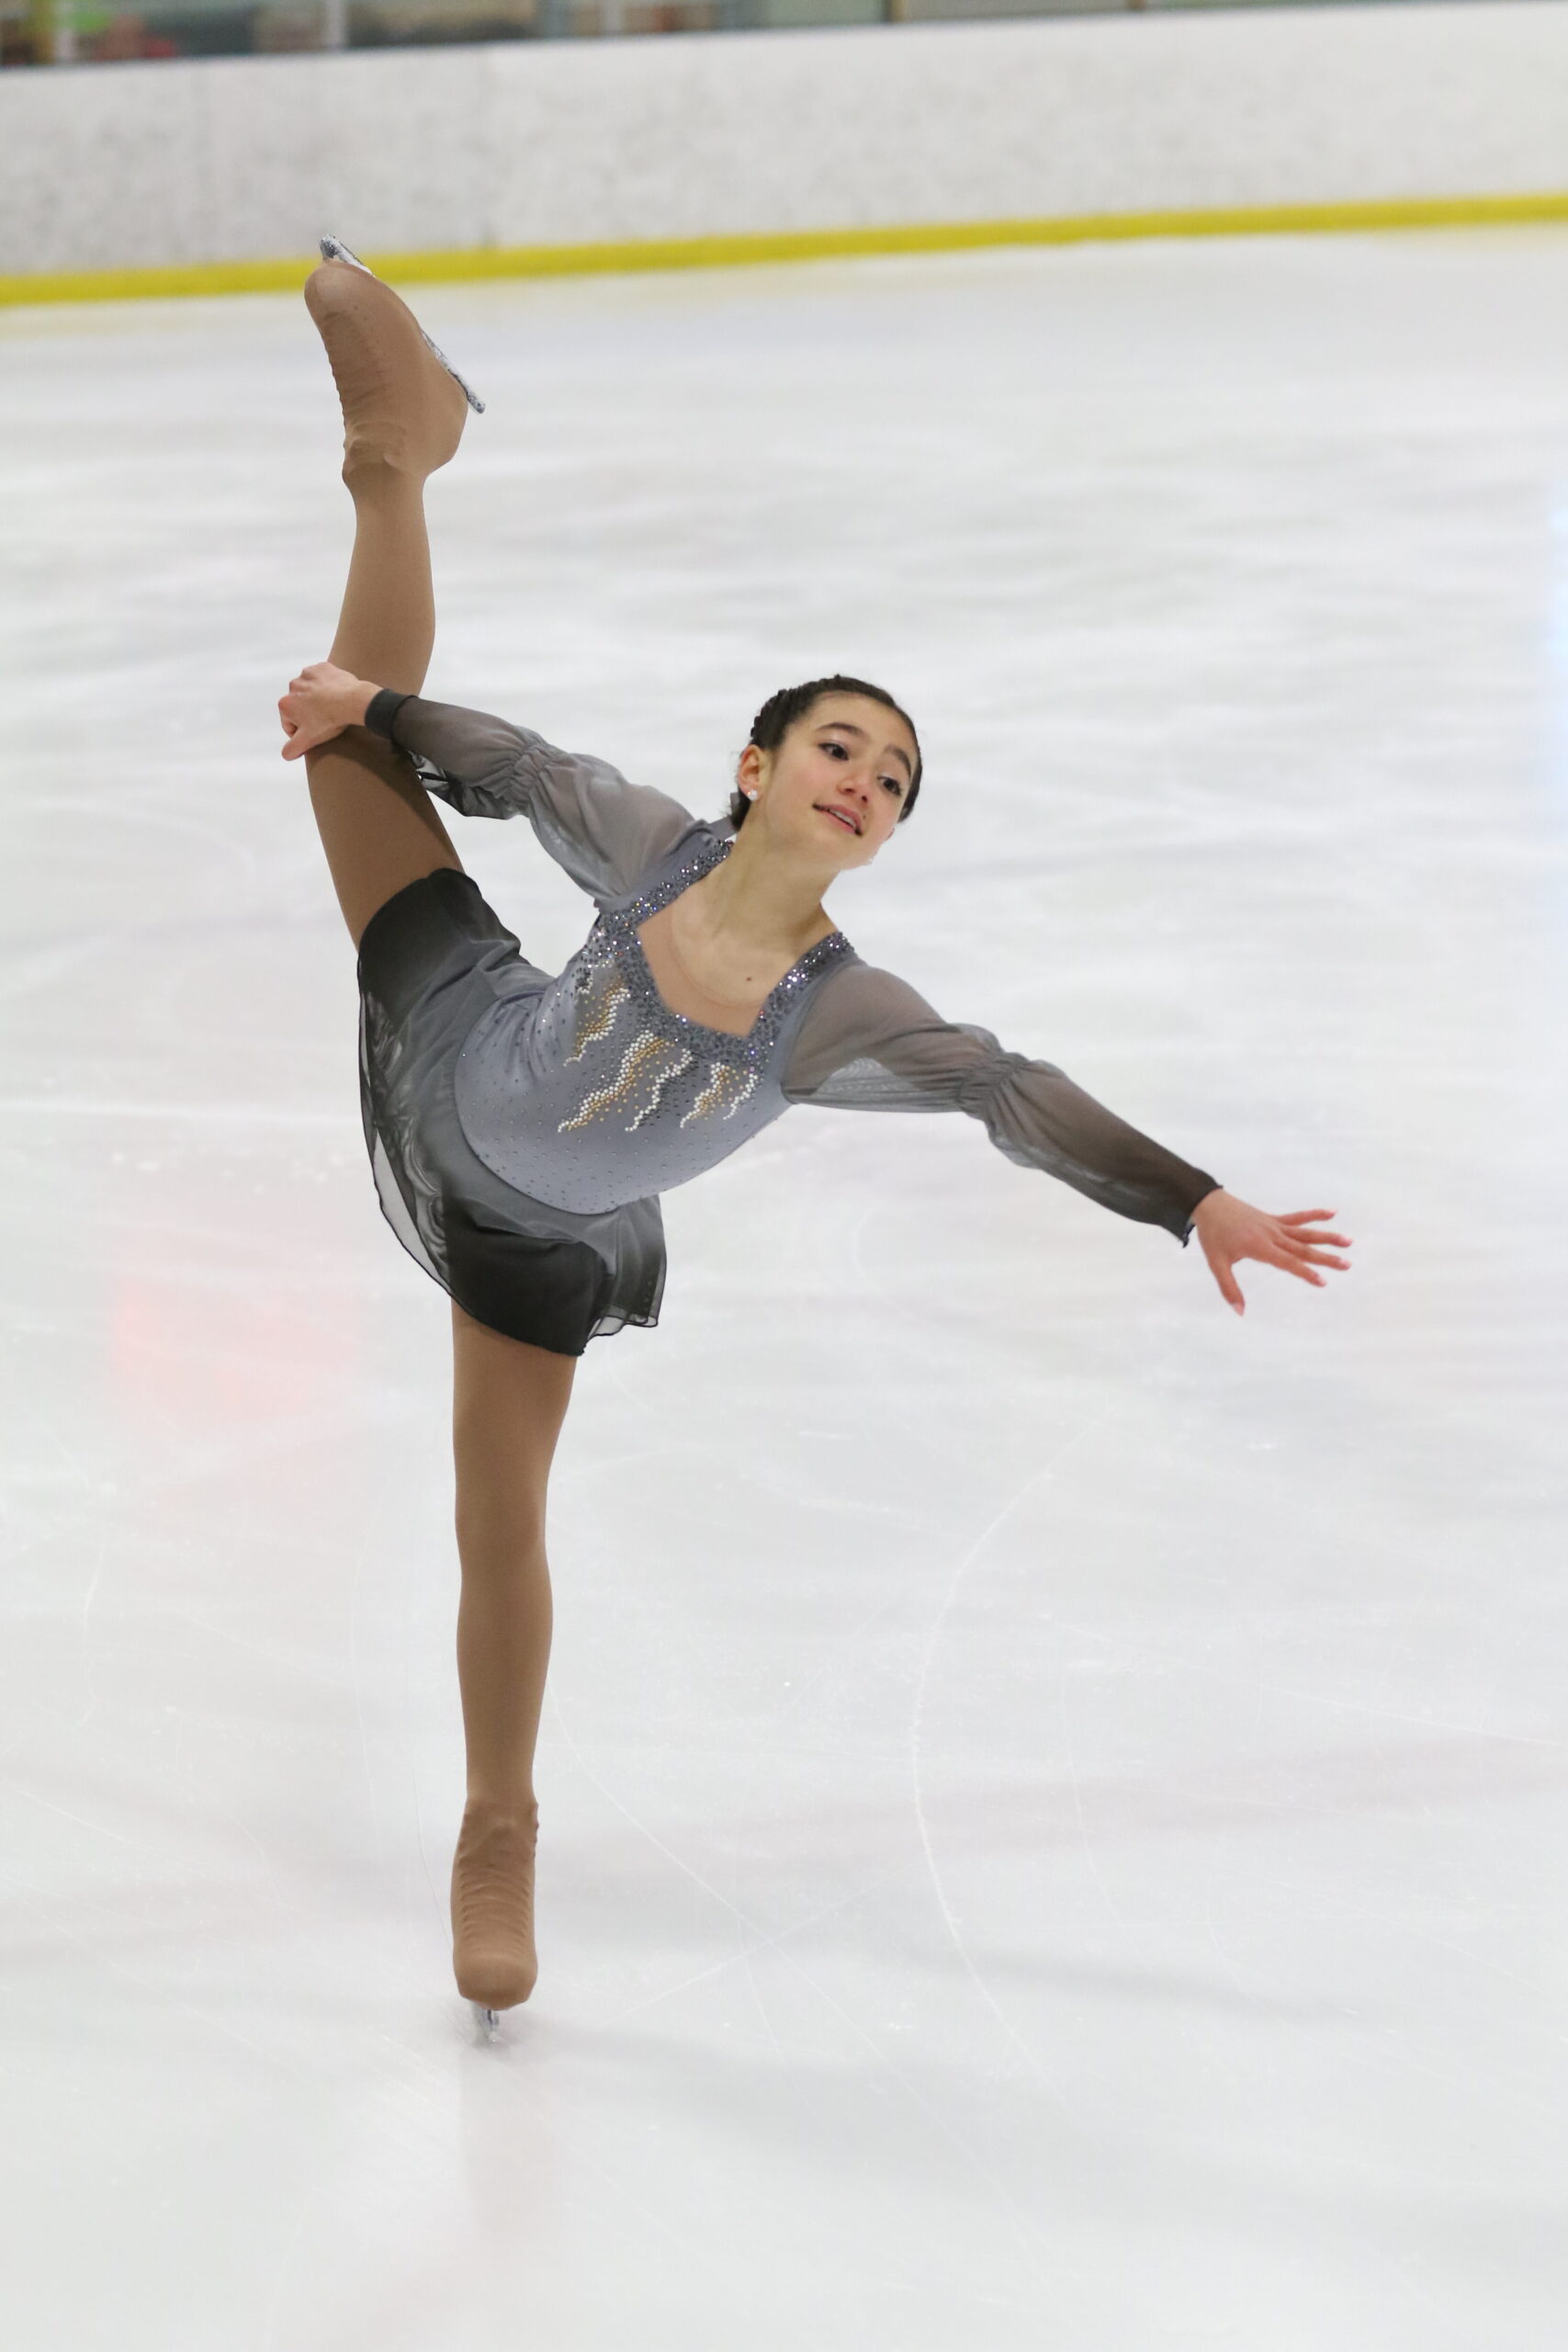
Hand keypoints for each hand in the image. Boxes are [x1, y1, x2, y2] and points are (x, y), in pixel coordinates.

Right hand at [278, 661, 374, 760]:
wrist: (352, 701)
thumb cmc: (329, 720)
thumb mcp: (308, 740)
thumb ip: (291, 749)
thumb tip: (286, 754)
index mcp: (285, 703)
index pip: (289, 724)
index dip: (301, 733)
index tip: (314, 734)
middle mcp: (293, 686)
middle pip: (299, 706)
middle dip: (309, 714)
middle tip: (325, 721)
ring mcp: (307, 674)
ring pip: (310, 691)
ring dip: (317, 699)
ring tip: (331, 708)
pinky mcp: (323, 667)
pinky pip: (322, 679)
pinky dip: (327, 686)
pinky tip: (336, 694)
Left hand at [1190, 1188, 1351, 1316]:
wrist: (1209, 1205)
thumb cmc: (1213, 1236)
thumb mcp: (1217, 1263)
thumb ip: (1229, 1288)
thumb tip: (1240, 1312)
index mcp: (1260, 1247)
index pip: (1288, 1262)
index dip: (1306, 1272)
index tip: (1323, 1281)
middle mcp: (1272, 1235)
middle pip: (1303, 1248)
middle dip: (1326, 1258)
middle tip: (1347, 1265)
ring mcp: (1275, 1225)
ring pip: (1305, 1232)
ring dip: (1327, 1236)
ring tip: (1348, 1241)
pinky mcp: (1273, 1219)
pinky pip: (1297, 1217)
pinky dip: (1314, 1215)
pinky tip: (1333, 1213)